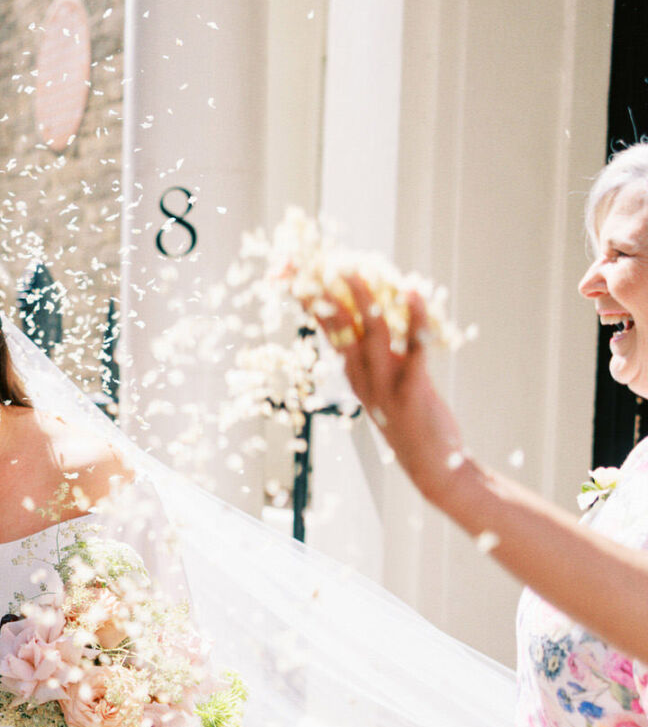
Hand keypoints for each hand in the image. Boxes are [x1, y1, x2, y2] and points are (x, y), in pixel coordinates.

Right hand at [305, 272, 468, 503]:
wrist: (431, 465)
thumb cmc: (409, 421)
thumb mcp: (383, 384)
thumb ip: (377, 354)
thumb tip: (374, 317)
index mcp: (353, 371)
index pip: (325, 326)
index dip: (309, 297)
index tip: (295, 270)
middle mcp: (361, 375)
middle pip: (337, 326)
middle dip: (325, 292)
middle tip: (317, 261)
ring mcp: (384, 384)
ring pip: (369, 333)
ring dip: (363, 299)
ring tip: (357, 269)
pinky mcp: (413, 391)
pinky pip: (414, 349)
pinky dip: (414, 318)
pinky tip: (414, 292)